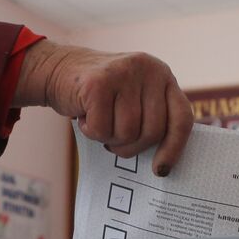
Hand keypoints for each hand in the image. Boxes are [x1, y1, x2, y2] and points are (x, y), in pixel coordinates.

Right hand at [13, 40, 192, 176]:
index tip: (160, 170)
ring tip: (98, 121)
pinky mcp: (99, 83)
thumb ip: (152, 116)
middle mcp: (149, 70)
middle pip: (153, 132)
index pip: (181, 117)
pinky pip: (102, 129)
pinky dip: (90, 132)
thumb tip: (164, 163)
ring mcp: (124, 74)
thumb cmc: (99, 94)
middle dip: (131, 146)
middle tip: (113, 140)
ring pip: (127, 133)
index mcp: (162, 75)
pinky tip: (84, 115)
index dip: (174, 147)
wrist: (57, 69)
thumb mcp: (133, 97)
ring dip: (108, 137)